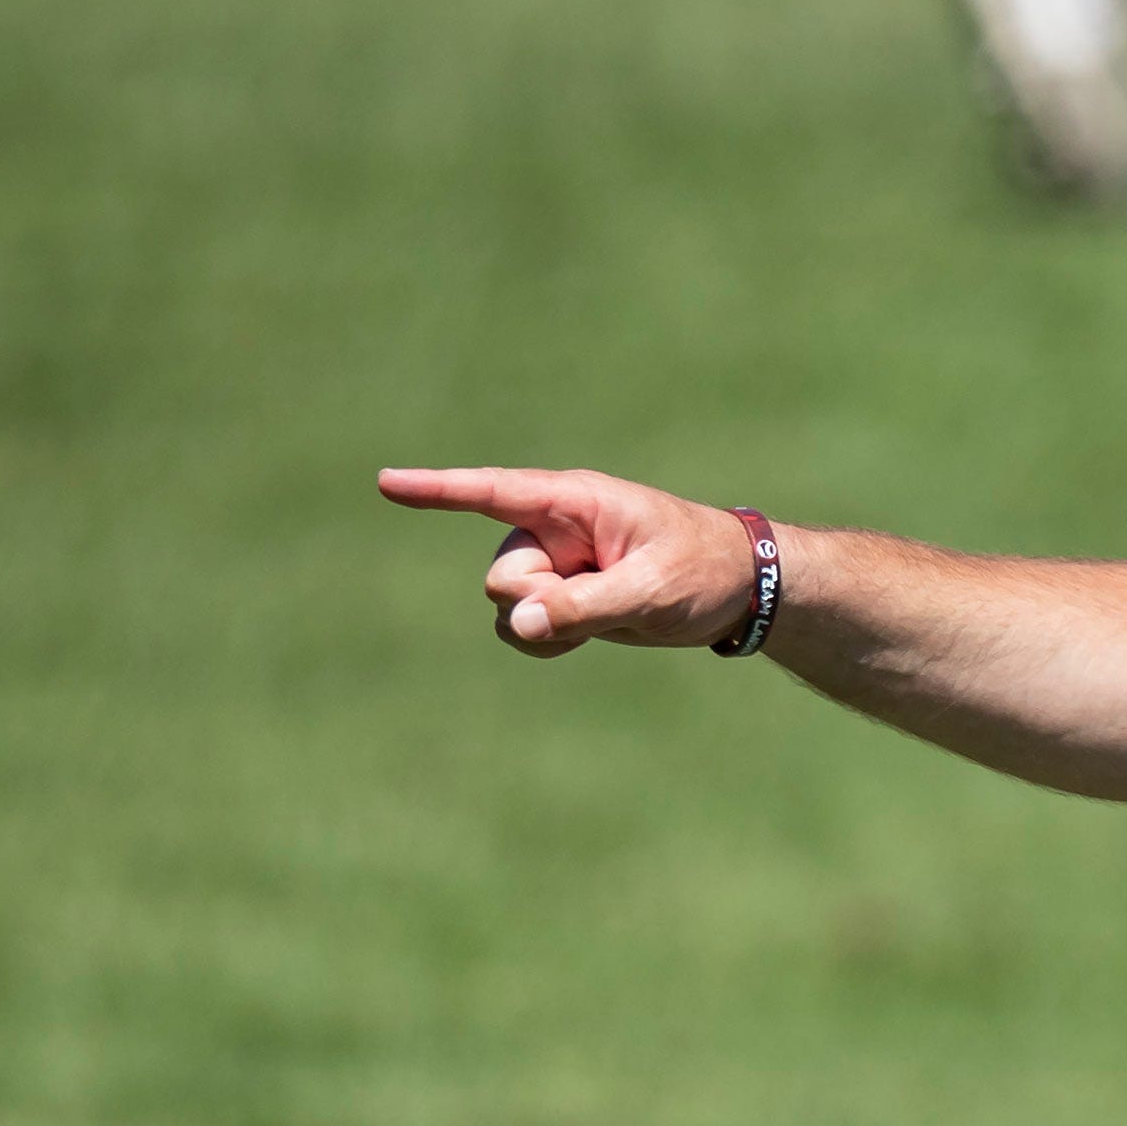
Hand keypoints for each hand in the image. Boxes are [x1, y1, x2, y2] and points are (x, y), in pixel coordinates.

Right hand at [376, 467, 760, 657]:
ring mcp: (553, 565)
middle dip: (538, 601)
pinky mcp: (560, 599)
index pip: (493, 493)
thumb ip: (582, 606)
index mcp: (574, 502)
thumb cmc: (703, 570)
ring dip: (546, 627)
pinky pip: (521, 628)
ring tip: (610, 615)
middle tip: (604, 600)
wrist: (740, 590)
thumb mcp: (650, 591)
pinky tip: (588, 636)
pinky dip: (545, 642)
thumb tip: (514, 622)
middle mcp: (553, 530)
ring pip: (506, 606)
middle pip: (502, 575)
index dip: (438, 490)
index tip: (386, 483)